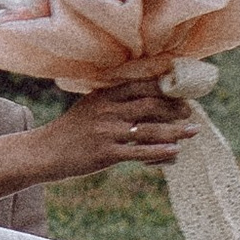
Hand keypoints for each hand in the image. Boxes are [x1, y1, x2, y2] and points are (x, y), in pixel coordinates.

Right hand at [39, 75, 201, 177]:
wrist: (45, 152)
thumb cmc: (72, 130)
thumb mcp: (90, 106)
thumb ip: (114, 100)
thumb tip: (144, 98)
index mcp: (105, 95)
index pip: (141, 86)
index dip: (165, 88)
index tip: (182, 92)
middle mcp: (107, 110)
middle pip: (150, 105)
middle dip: (175, 108)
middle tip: (190, 113)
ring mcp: (106, 132)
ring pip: (148, 129)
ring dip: (175, 130)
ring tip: (193, 131)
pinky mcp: (105, 153)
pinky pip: (138, 151)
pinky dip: (159, 151)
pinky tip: (175, 151)